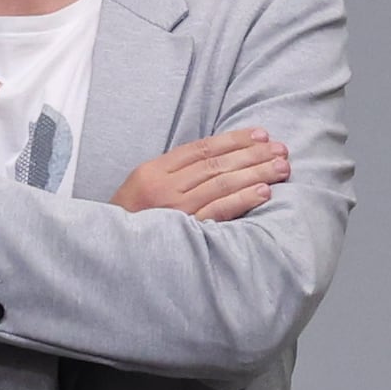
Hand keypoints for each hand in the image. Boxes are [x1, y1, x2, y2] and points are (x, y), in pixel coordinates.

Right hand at [115, 127, 287, 221]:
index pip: (201, 149)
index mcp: (152, 172)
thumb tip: (217, 159)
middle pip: (215, 164)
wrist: (109, 254)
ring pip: (221, 184)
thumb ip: (173, 173)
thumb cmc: (130, 222)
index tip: (261, 135)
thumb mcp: (142, 188)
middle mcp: (163, 188)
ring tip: (281, 168)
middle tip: (281, 150)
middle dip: (252, 154)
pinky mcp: (184, 233)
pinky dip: (242, 200)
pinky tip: (263, 191)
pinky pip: (218, 212)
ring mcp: (174, 211)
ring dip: (255, 173)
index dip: (234, 140)